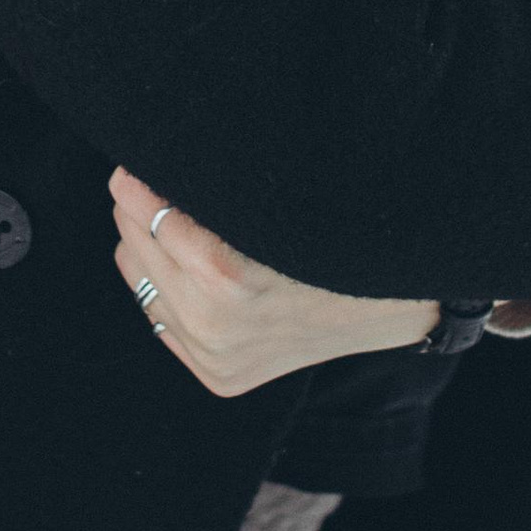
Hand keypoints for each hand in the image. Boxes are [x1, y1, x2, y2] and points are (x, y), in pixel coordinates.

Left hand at [108, 168, 436, 397]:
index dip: (141, 183)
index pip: (157, 219)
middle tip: (148, 176)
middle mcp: (215, 329)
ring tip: (168, 215)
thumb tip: (165, 154)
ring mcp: (213, 358)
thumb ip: (220, 185)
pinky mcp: (216, 375)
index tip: (137, 158)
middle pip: (137, 246)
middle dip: (138, 206)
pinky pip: (158, 314)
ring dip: (144, 243)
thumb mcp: (281, 200)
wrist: (393, 309)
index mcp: (230, 281)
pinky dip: (163, 282)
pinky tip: (182, 260)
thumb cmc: (339, 235)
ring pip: (139, 279)